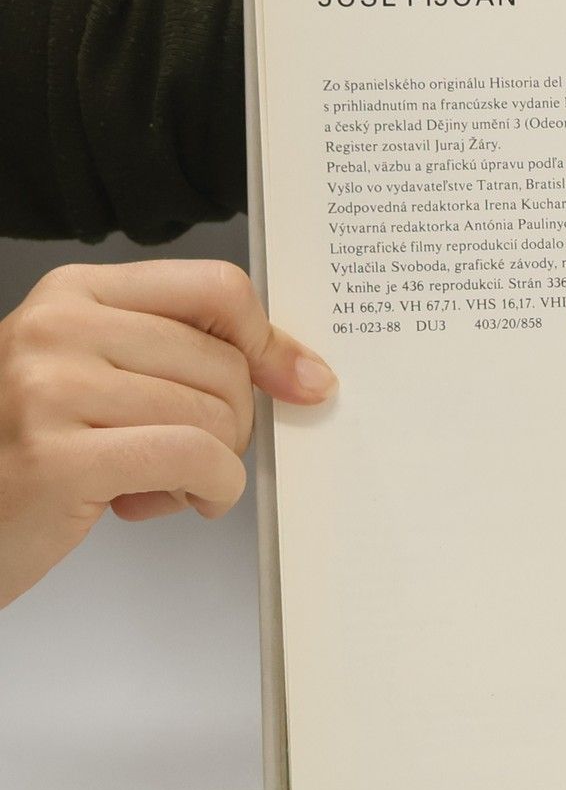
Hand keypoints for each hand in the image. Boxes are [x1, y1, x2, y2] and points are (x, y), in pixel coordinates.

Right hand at [0, 260, 335, 607]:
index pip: (217, 287)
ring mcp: (51, 389)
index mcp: (74, 294)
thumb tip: (306, 374)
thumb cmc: (35, 452)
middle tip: (191, 457)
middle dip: (234, 424)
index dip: (269, 341)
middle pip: (226, 363)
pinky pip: (195, 460)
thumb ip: (187, 358)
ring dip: (214, 466)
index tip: (293, 382)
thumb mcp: (101, 380)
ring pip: (215, 416)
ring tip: (164, 482)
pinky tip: (179, 501)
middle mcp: (57, 328)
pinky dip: (212, 490)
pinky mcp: (58, 457)